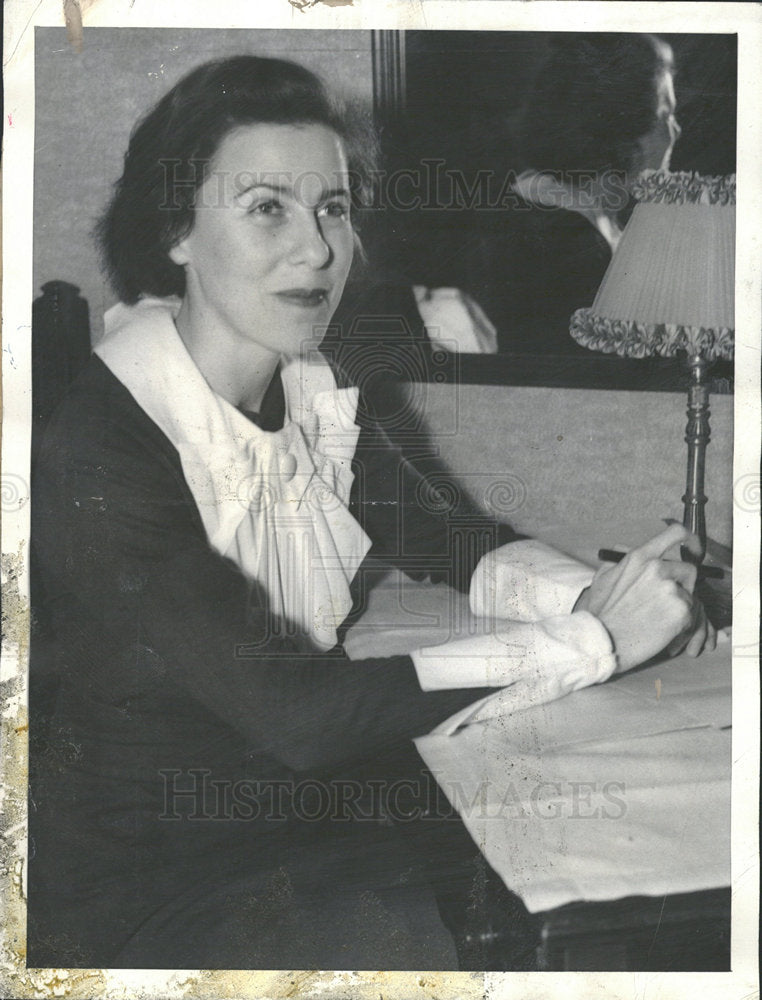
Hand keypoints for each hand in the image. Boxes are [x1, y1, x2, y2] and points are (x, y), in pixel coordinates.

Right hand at [575, 525, 715, 671]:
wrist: (602, 640)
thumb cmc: (600, 612)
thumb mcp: (603, 577)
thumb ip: (620, 561)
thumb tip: (625, 549)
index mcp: (640, 557)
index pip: (676, 533)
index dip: (689, 540)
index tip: (691, 548)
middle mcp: (658, 569)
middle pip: (689, 569)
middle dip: (682, 584)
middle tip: (666, 601)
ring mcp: (671, 590)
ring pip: (690, 595)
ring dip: (679, 606)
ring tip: (658, 619)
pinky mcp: (681, 612)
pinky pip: (691, 615)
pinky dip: (681, 623)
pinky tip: (662, 629)